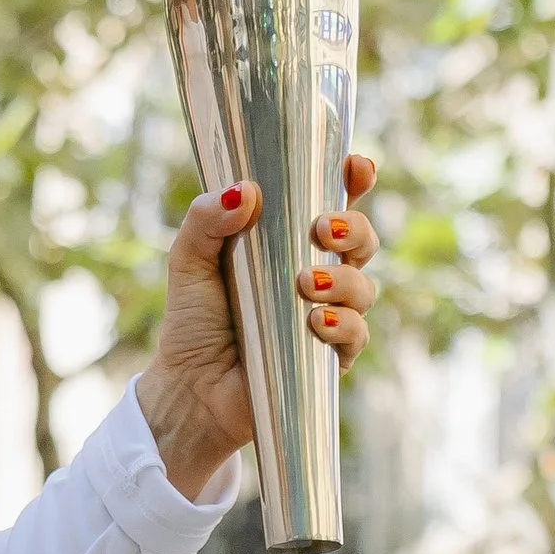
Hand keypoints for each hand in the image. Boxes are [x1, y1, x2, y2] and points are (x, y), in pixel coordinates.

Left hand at [135, 155, 380, 498]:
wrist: (191, 387)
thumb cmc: (193, 320)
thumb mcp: (189, 260)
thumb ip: (206, 219)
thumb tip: (245, 190)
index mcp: (287, 242)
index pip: (332, 202)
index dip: (353, 180)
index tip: (356, 166)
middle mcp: (315, 274)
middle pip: (362, 240)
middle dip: (355, 228)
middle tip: (323, 229)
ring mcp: (328, 315)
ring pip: (365, 286)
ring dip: (344, 280)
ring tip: (306, 284)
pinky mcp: (329, 356)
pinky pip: (358, 334)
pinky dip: (343, 324)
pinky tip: (314, 321)